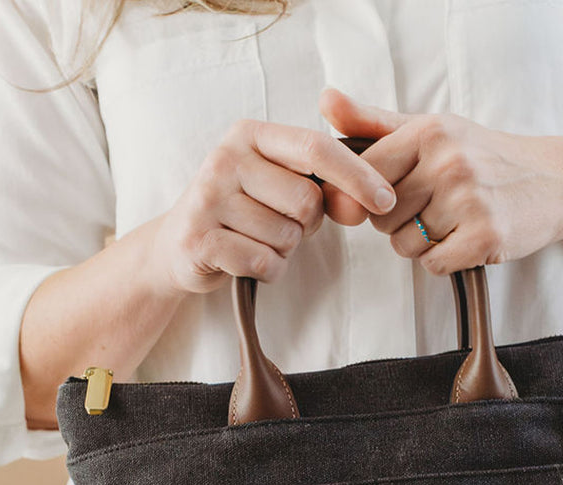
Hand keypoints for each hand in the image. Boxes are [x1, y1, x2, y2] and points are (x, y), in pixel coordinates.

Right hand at [150, 118, 397, 295]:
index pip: (316, 147)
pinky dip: (267, 271)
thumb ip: (319, 180)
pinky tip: (245, 262)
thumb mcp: (275, 181)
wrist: (176, 247)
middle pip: (306, 201)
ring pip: (286, 237)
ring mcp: (208, 198)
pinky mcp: (200, 238)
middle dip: (306, 226)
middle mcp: (225, 158)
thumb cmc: (240, 213)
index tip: (386, 200)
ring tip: (254, 242)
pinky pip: (263, 262)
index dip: (356, 176)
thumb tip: (371, 198)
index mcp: (249, 135)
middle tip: (277, 226)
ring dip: (283, 252)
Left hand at [317, 87, 562, 274]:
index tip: (403, 189)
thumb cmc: (483, 157)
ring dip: (422, 243)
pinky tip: (465, 239)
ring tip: (453, 222)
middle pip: (381, 218)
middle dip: (400, 221)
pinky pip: (433, 265)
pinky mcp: (485, 237)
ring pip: (404, 245)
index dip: (376, 194)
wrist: (554, 181)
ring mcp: (469, 200)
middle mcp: (449, 162)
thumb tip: (325, 101)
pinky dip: (445, 260)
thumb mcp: (431, 129)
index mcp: (430, 132)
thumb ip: (373, 122)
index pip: (365, 177)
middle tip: (436, 206)